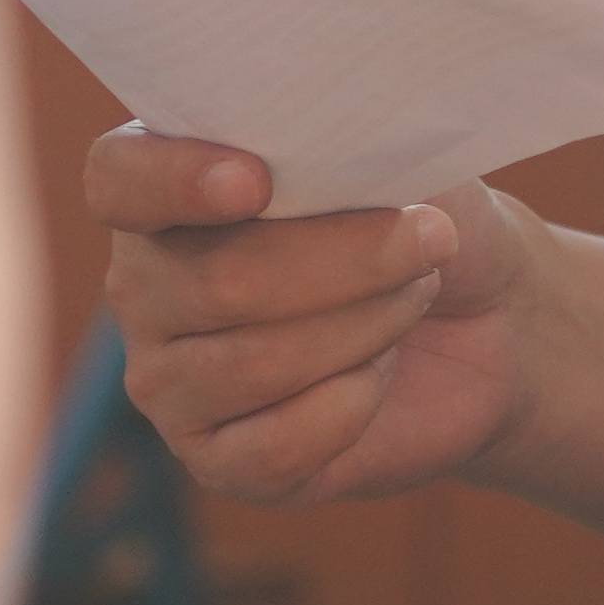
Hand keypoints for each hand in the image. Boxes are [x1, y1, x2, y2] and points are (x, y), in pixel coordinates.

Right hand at [86, 128, 544, 503]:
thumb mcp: (404, 162)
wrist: (484, 328)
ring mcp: (168, 381)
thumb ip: (356, 143)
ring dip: (366, 325)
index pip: (119, 179)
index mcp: (166, 187)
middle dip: (347, 260)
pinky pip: (275, 447)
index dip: (174, 179)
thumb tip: (336, 146)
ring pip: (255, 364)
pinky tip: (379, 372)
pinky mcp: (216, 461)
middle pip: (219, 280)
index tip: (257, 180)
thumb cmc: (424, 220)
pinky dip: (353, 404)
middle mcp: (145, 285)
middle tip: (430, 238)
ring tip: (414, 295)